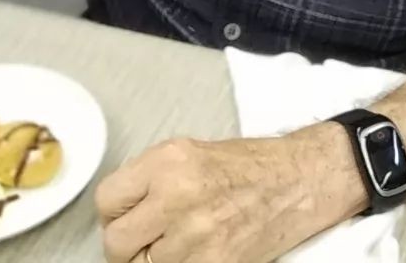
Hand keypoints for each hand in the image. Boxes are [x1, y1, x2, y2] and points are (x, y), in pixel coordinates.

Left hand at [95, 126, 362, 262]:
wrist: (299, 180)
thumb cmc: (251, 165)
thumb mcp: (191, 153)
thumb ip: (151, 178)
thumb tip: (118, 209)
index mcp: (169, 161)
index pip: (106, 200)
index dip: (117, 211)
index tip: (130, 213)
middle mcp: (177, 196)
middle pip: (117, 242)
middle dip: (132, 242)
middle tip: (155, 233)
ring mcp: (195, 236)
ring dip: (157, 258)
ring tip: (185, 239)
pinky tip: (200, 250)